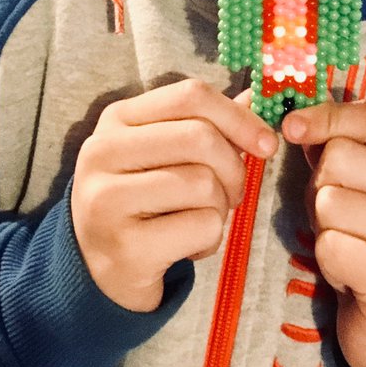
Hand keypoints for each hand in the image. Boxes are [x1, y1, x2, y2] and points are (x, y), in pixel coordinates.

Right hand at [71, 79, 278, 311]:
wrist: (99, 271)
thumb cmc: (143, 202)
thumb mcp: (162, 153)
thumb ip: (204, 124)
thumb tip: (254, 97)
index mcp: (116, 119)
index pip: (189, 95)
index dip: (238, 116)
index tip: (266, 144)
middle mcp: (102, 152)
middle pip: (200, 138)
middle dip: (234, 169)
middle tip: (232, 194)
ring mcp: (106, 200)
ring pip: (203, 184)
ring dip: (220, 208)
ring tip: (201, 220)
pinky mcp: (124, 247)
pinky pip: (202, 227)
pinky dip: (211, 239)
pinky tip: (189, 247)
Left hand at [282, 98, 365, 366]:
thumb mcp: (361, 189)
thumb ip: (338, 149)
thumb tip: (296, 121)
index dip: (328, 115)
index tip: (291, 128)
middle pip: (339, 157)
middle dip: (317, 187)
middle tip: (336, 219)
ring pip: (330, 202)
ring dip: (322, 228)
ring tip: (347, 247)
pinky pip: (331, 246)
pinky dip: (327, 262)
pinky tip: (350, 275)